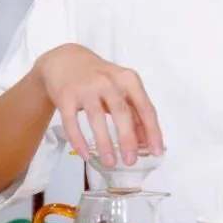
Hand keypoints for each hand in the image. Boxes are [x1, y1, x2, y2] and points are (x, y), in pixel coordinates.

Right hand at [34, 43, 162, 165]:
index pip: (145, 107)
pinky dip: (79, 140)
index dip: (153, 131)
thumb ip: (135, 112)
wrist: (66, 60)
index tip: (156, 151)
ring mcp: (86, 88)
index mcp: (128, 79)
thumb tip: (147, 142)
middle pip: (122, 112)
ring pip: (96, 117)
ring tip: (110, 162)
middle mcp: (108, 81)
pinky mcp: (66, 96)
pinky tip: (85, 155)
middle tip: (131, 160)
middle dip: (128, 139)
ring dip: (105, 142)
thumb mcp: (122, 89)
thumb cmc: (100, 78)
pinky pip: (72, 122)